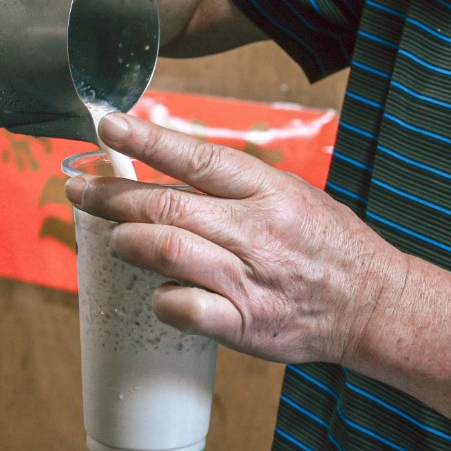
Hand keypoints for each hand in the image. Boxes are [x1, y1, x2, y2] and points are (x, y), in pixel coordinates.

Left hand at [64, 113, 409, 363]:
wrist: (372, 303)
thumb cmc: (329, 244)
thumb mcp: (292, 194)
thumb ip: (236, 184)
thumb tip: (172, 167)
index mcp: (267, 191)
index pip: (197, 156)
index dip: (146, 140)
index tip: (107, 126)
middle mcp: (255, 230)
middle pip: (166, 205)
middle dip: (110, 195)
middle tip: (78, 189)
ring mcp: (248, 278)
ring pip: (166, 251)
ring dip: (128, 242)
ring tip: (113, 238)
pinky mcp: (244, 323)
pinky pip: (183, 308)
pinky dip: (160, 299)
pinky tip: (158, 292)